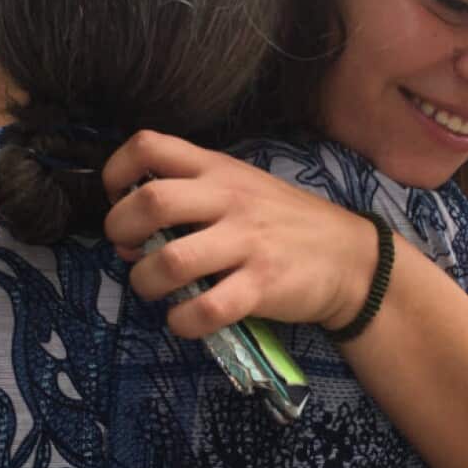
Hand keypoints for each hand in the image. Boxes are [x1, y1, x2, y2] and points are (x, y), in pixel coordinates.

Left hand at [102, 131, 375, 338]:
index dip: (117, 172)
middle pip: (150, 202)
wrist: (349, 258)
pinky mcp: (261, 286)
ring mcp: (246, 242)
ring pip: (169, 262)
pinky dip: (182, 321)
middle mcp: (228, 199)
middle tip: (130, 248)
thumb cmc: (282, 223)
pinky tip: (185, 319)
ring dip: (145, 282)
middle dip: (120, 229)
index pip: (149, 145)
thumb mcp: (240, 189)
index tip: (118, 199)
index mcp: (217, 169)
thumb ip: (189, 200)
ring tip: (155, 289)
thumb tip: (129, 235)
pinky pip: (206, 309)